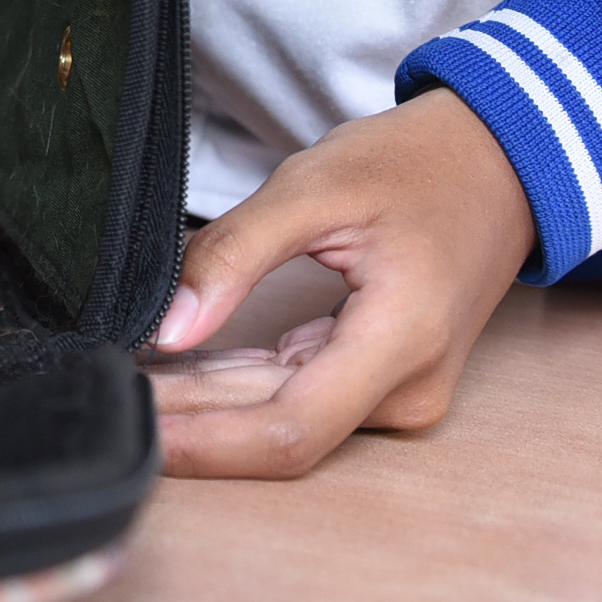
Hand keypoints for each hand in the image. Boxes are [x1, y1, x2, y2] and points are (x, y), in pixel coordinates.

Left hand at [144, 88, 534, 477]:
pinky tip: (174, 367)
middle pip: (275, 425)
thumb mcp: (314, 187)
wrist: (500, 160)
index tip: (137, 430)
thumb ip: (234, 254)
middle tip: (101, 388)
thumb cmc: (417, 164)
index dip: (207, 441)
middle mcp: (406, 388)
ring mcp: (397, 390)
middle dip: (188, 416)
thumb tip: (168, 330)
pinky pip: (295, 392)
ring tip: (124, 375)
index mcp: (402, 342)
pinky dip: (235, 380)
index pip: (290, 430)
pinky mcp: (379, 379)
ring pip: (279, 413)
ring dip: (203, 400)